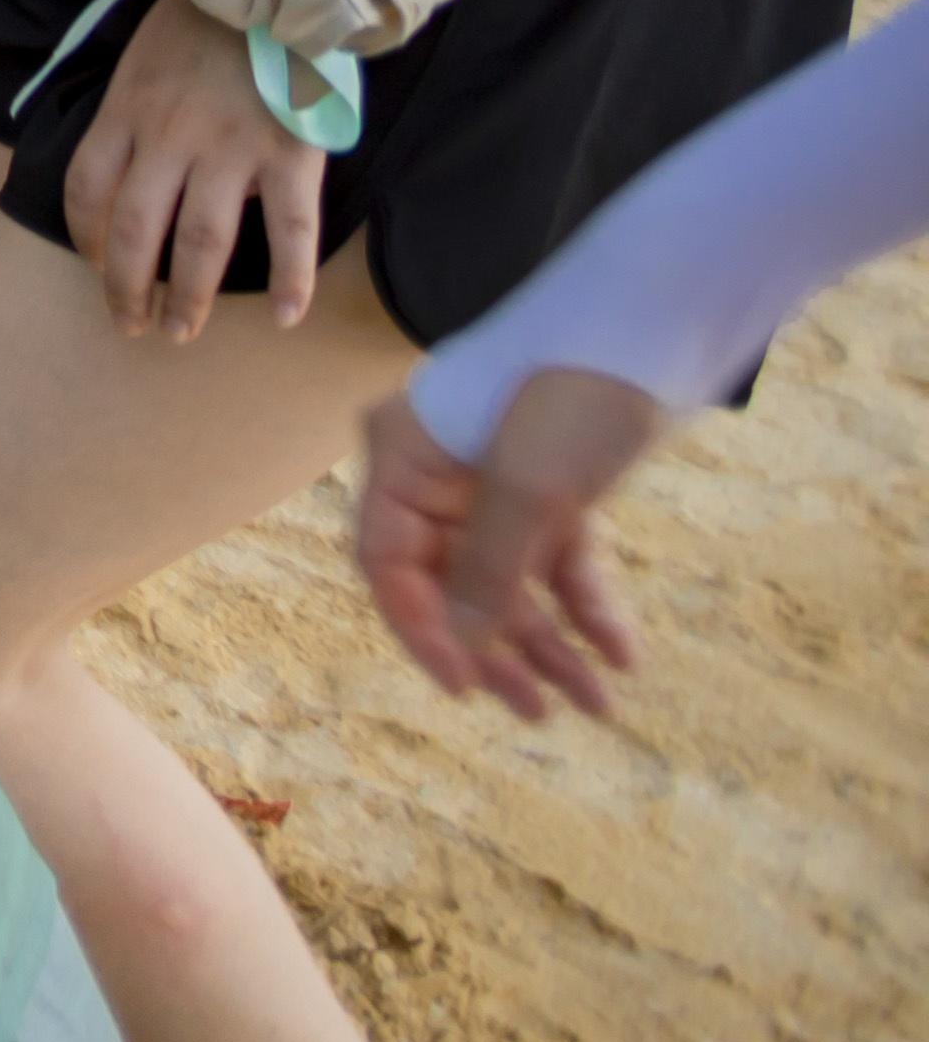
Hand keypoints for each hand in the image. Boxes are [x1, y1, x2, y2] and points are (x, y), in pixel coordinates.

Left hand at [67, 0, 326, 342]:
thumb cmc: (205, 14)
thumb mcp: (141, 54)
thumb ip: (132, 108)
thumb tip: (126, 168)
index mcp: (126, 109)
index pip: (84, 188)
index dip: (84, 235)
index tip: (95, 264)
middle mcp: (170, 137)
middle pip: (136, 231)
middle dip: (127, 288)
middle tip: (131, 325)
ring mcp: (231, 149)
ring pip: (202, 243)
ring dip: (189, 297)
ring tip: (180, 332)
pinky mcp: (291, 154)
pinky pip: (291, 231)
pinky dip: (291, 279)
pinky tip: (285, 317)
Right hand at [351, 373, 665, 719]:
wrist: (652, 329)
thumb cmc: (572, 393)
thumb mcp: (530, 489)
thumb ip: (490, 573)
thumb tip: (466, 650)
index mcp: (402, 460)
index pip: (389, 563)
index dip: (423, 630)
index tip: (466, 688)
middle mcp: (438, 479)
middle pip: (454, 585)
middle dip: (500, 651)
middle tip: (538, 712)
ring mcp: (496, 487)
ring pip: (511, 585)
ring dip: (551, 644)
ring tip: (597, 704)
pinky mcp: (553, 493)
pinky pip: (560, 566)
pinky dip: (588, 608)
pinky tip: (621, 654)